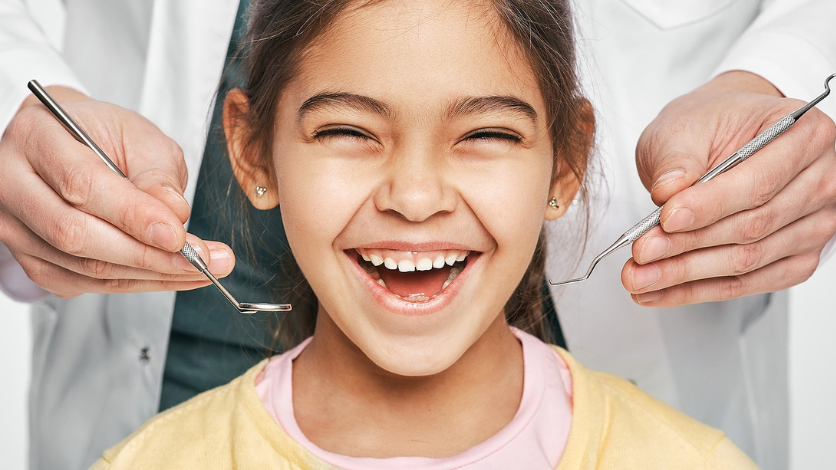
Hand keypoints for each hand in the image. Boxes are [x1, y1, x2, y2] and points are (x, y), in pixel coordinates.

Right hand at [0, 86, 233, 297]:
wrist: (69, 145)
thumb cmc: (102, 135)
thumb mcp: (138, 135)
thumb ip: (157, 173)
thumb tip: (174, 215)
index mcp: (36, 138)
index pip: (82, 185)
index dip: (134, 216)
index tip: (180, 236)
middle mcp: (12, 184)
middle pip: (76, 234)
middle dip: (148, 255)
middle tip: (203, 260)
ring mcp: (15, 227)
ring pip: (82, 266)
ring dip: (150, 275)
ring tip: (201, 269)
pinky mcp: (30, 259)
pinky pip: (83, 283)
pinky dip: (134, 283)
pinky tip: (171, 275)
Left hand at [622, 71, 835, 306]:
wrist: (719, 139)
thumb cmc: (710, 127)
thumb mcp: (682, 128)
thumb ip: (676, 159)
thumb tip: (668, 192)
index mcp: (805, 136)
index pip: (759, 183)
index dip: (710, 206)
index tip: (666, 218)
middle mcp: (822, 181)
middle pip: (754, 226)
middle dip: (688, 245)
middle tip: (642, 253)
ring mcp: (815, 224)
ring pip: (748, 261)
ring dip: (687, 275)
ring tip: (639, 277)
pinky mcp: (797, 258)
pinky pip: (747, 283)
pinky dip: (698, 290)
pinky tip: (661, 291)